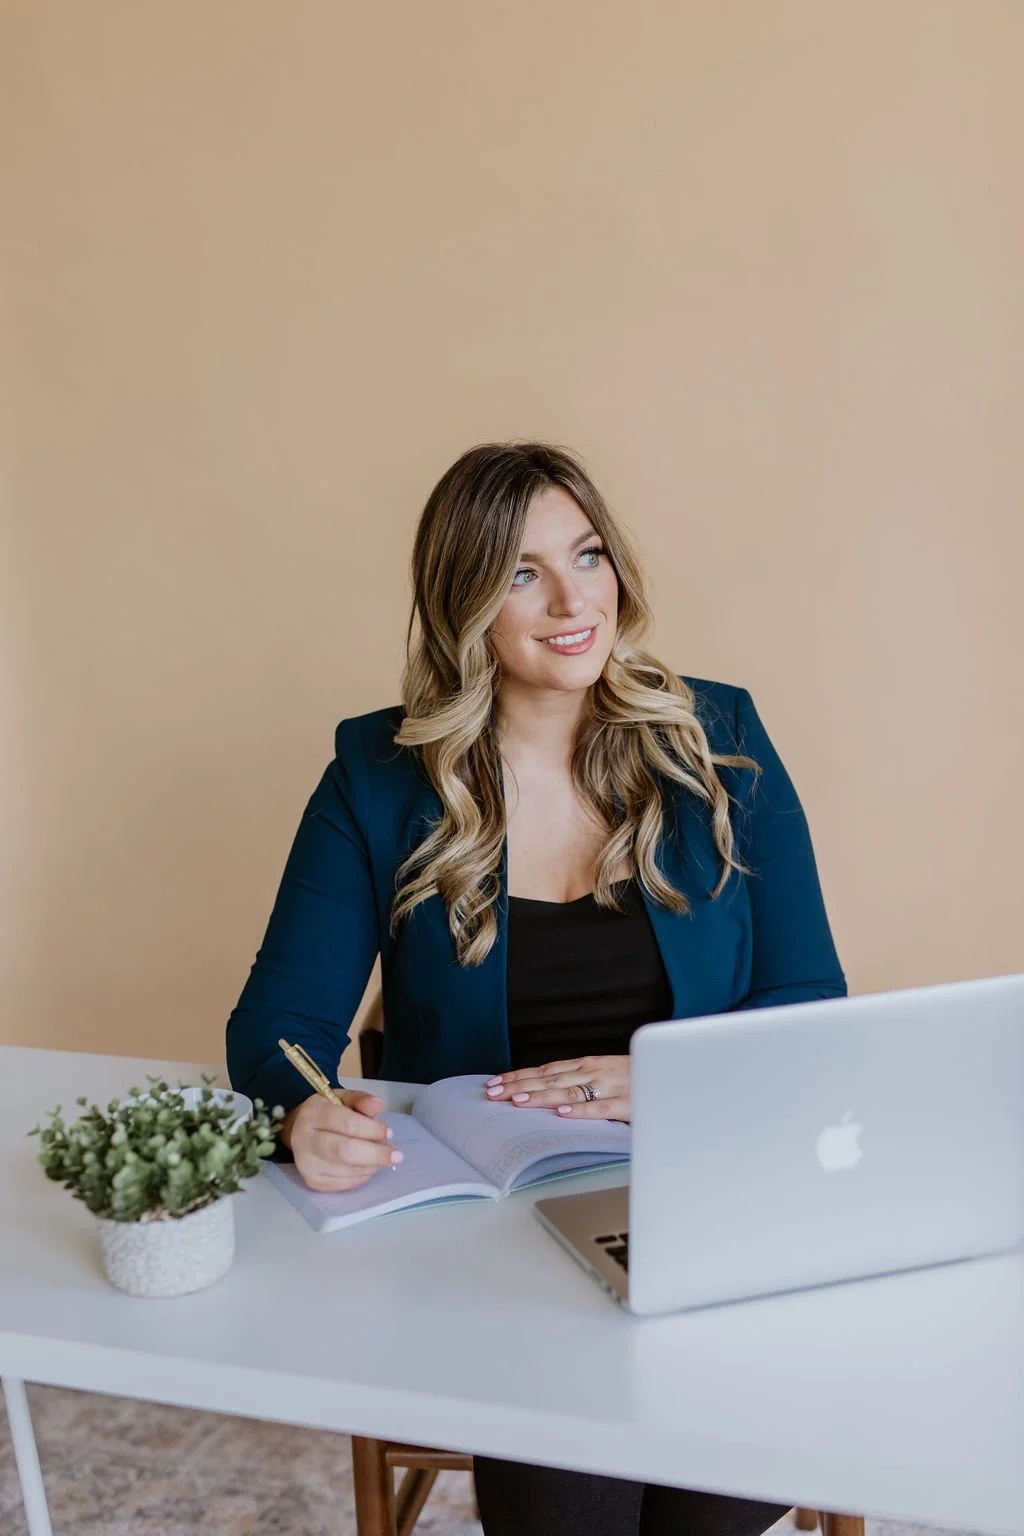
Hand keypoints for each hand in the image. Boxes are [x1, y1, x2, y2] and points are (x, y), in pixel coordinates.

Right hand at [285, 1089, 402, 1191]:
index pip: (347, 1124)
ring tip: (381, 1157)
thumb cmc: (326, 1113)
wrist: (299, 1130)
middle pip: (345, 1151)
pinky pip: (344, 1183)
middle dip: (375, 1154)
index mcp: (313, 1114)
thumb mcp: (342, 1098)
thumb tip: (378, 1105)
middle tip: (396, 1155)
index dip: (372, 1129)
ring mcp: (307, 1164)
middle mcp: (305, 1140)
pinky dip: (362, 1176)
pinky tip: (368, 1166)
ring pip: (347, 1170)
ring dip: (371, 1165)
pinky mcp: (313, 1181)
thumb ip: (361, 1100)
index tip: (389, 1132)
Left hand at [484, 1055, 631, 1122]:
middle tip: (493, 1094)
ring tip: (518, 1101)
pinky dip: (582, 1110)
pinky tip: (563, 1114)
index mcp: (588, 1064)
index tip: (494, 1084)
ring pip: (570, 1091)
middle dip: (519, 1086)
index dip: (519, 1076)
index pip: (546, 1070)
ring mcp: (611, 1086)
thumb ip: (580, 1081)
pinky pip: (603, 1107)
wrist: (676, 1073)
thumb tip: (547, 1093)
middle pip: (550, 1080)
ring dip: (542, 1096)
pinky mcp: (629, 1103)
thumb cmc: (639, 1077)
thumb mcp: (606, 1074)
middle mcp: (595, 1072)